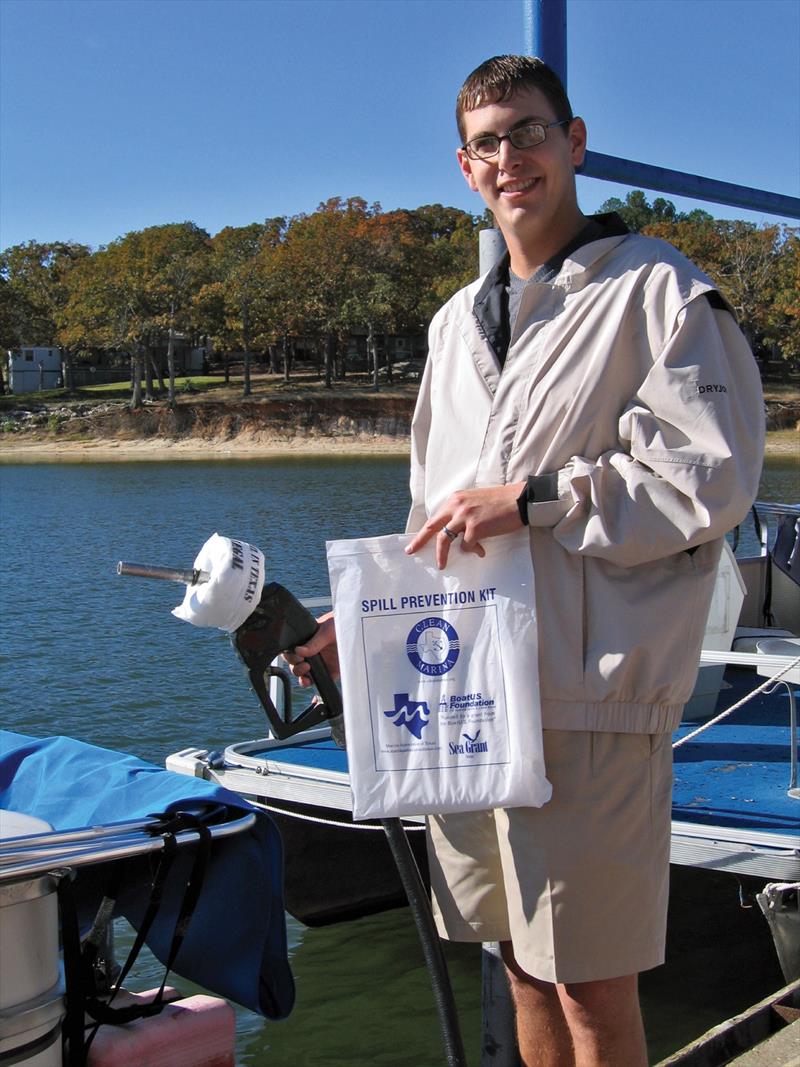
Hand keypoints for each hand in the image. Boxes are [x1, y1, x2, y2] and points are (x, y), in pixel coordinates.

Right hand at [282, 612, 339, 687]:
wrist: (357, 630)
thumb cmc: (340, 624)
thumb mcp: (326, 630)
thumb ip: (314, 642)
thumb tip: (299, 650)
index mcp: (306, 641)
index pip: (291, 651)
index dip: (291, 656)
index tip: (297, 656)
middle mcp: (311, 653)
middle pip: (294, 665)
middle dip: (295, 667)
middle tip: (303, 663)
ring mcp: (319, 663)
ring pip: (303, 675)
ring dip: (302, 676)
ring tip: (307, 670)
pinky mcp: (329, 672)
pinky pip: (318, 681)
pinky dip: (313, 683)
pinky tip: (312, 681)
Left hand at [405, 483, 525, 568]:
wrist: (519, 499)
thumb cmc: (500, 502)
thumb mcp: (475, 502)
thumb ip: (462, 514)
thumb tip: (455, 534)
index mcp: (455, 500)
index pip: (435, 517)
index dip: (424, 531)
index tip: (414, 541)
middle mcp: (457, 506)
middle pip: (432, 527)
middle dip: (420, 541)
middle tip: (411, 551)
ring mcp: (465, 516)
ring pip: (445, 539)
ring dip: (443, 554)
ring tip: (442, 565)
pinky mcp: (476, 527)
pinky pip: (467, 545)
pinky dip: (472, 550)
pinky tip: (481, 550)